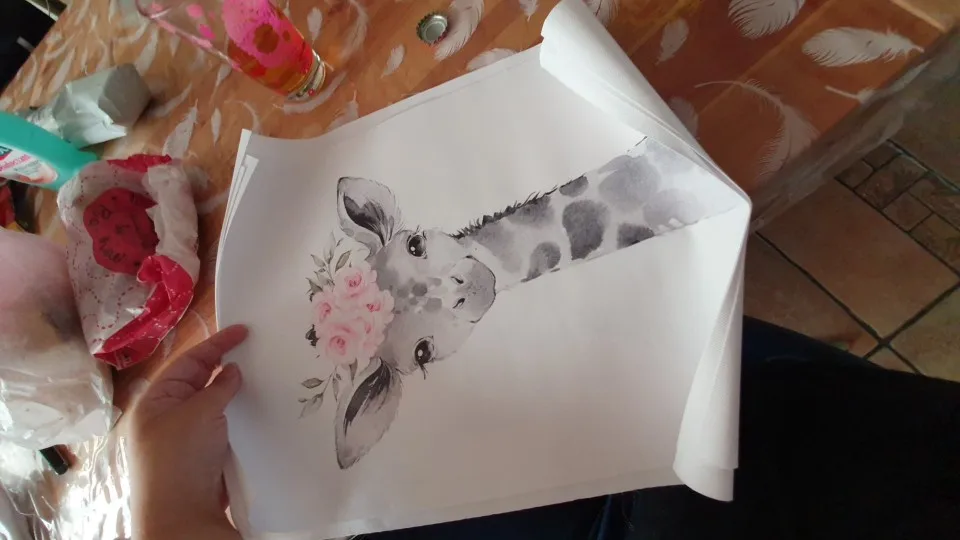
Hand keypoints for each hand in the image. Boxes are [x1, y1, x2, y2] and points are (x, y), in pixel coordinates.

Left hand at [129, 325, 247, 539]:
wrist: (182, 515)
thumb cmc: (180, 459)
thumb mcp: (198, 413)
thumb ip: (218, 388)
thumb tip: (232, 371)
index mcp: (154, 401)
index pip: (187, 362)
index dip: (215, 344)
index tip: (243, 330)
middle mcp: (167, 416)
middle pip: (199, 381)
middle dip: (225, 365)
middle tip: (256, 349)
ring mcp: (186, 437)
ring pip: (214, 404)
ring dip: (234, 391)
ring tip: (262, 375)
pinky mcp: (205, 454)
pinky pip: (223, 425)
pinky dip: (239, 414)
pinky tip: (258, 408)